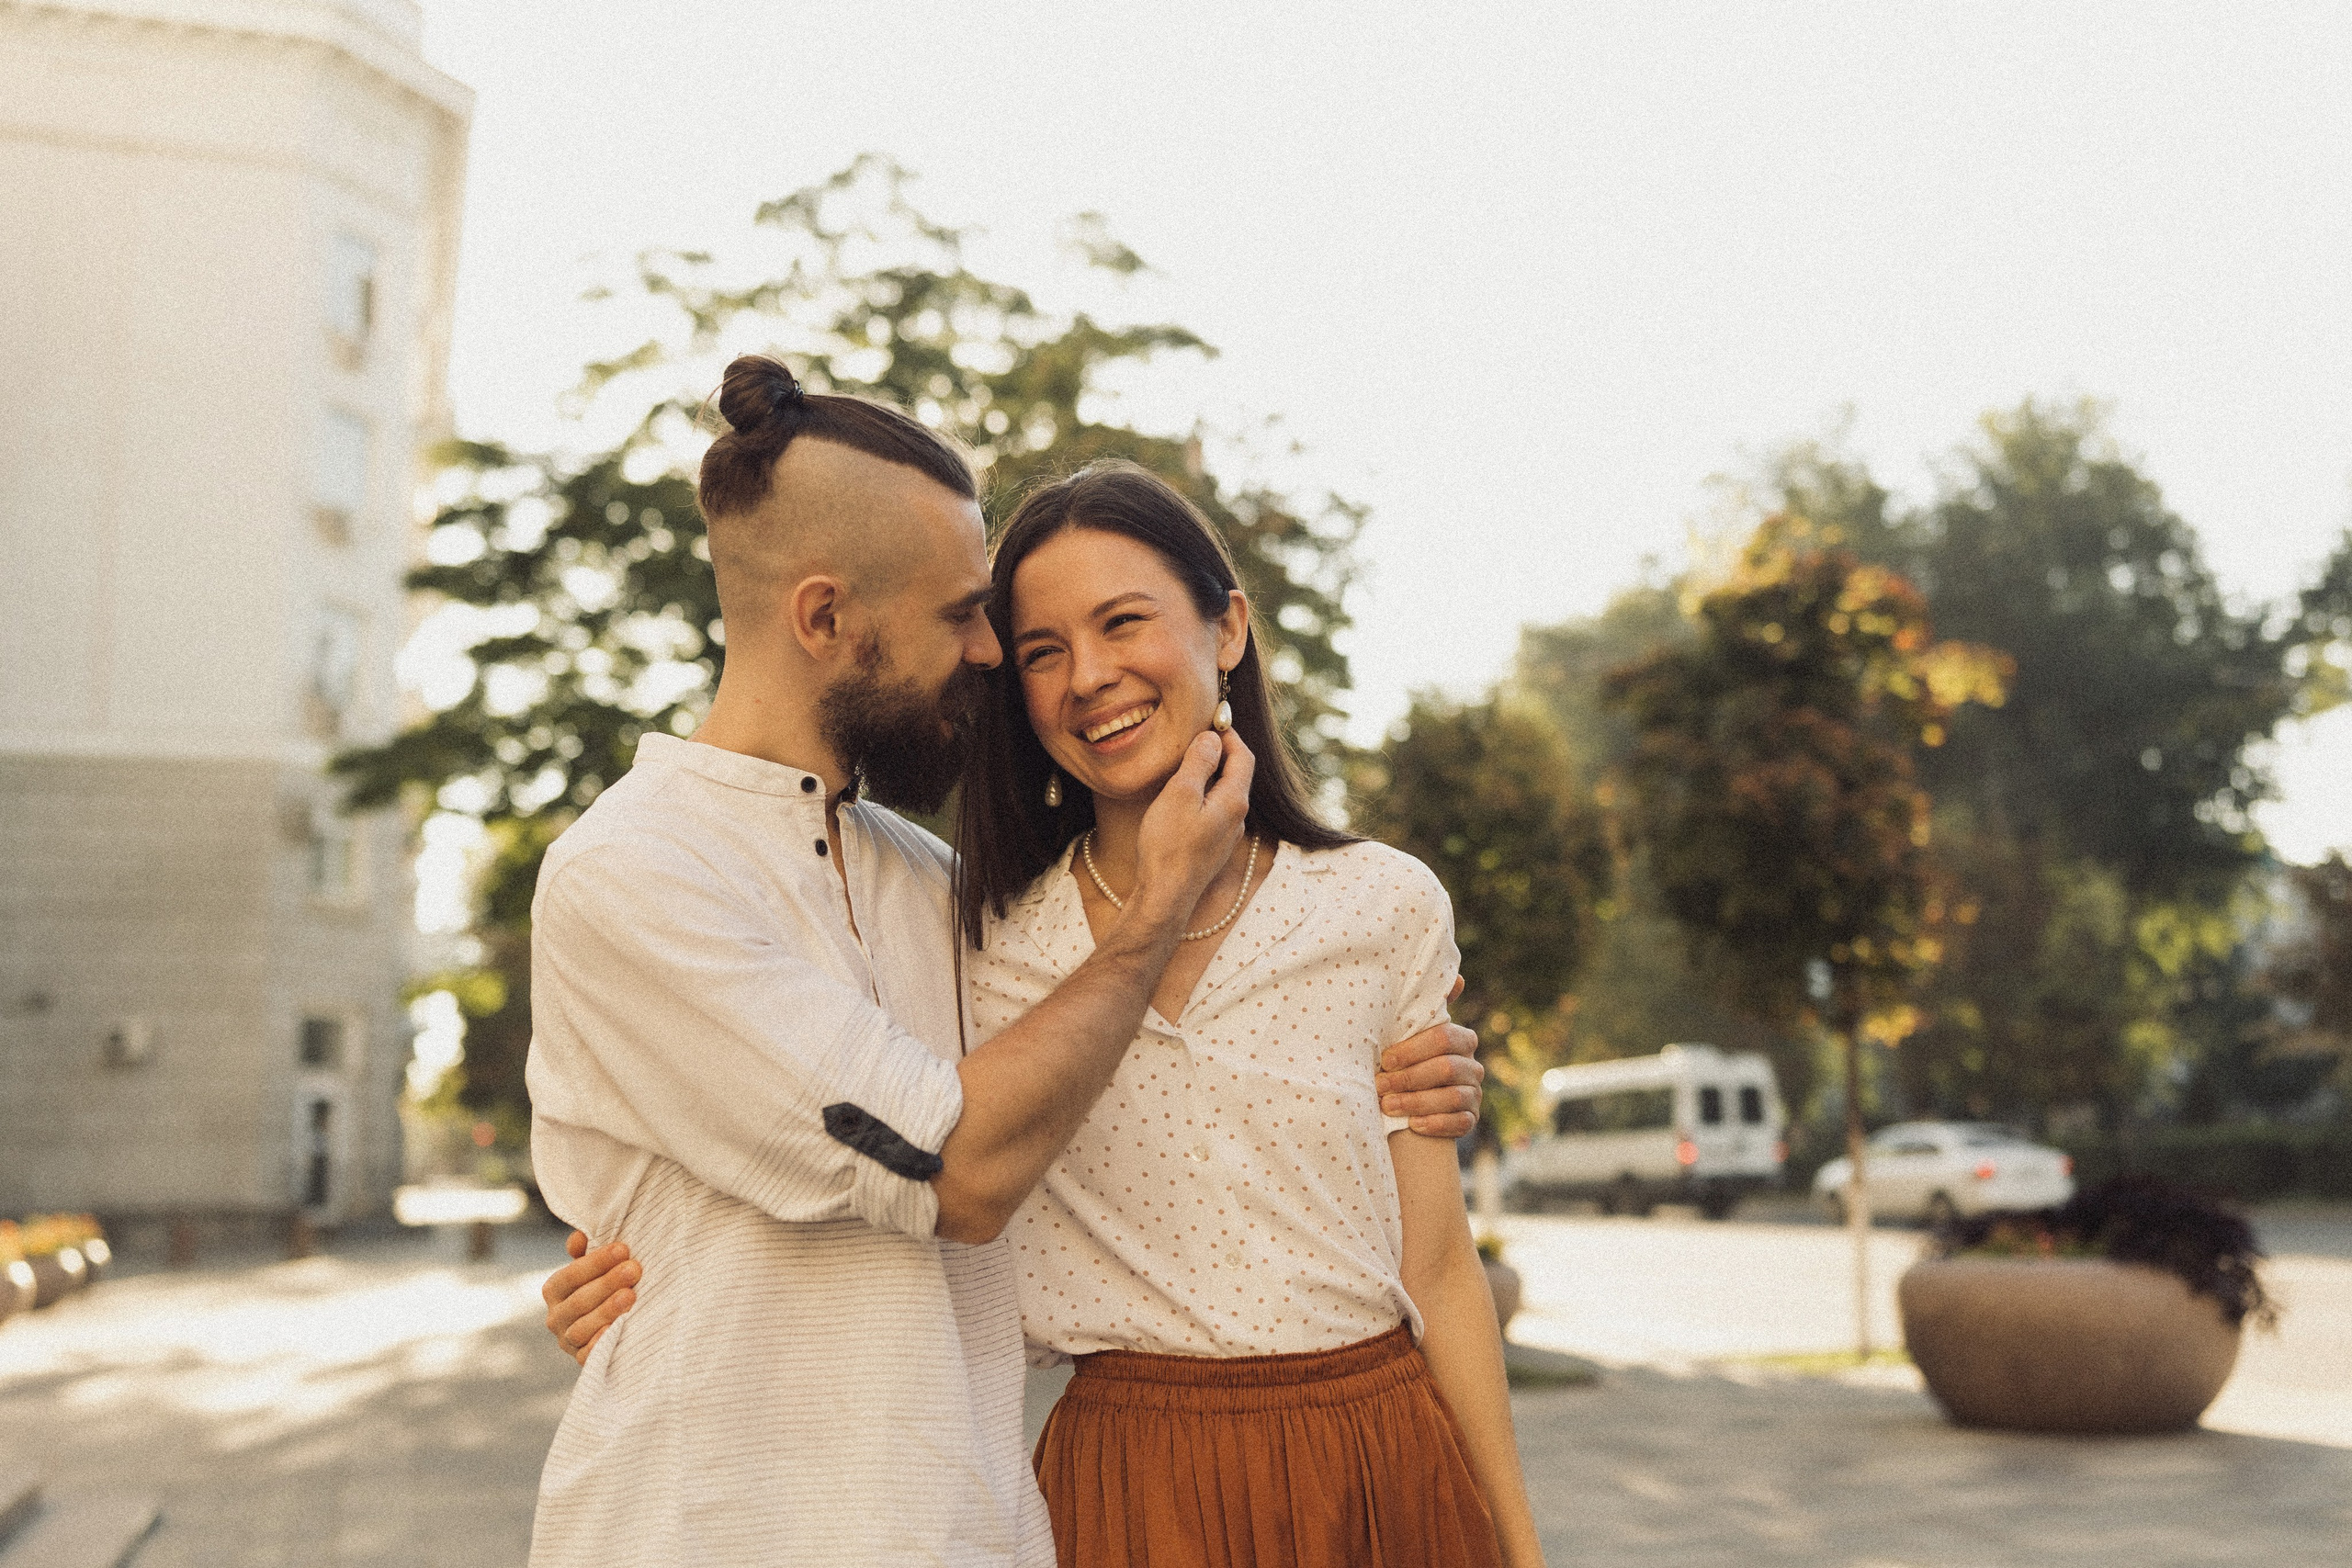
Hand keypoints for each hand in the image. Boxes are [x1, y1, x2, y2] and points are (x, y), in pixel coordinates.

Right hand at [543, 1229, 638, 1365]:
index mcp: (555, 1290)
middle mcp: (556, 1317)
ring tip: (631, 1296)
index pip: (570, 1275)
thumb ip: (586, 1251)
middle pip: (579, 1301)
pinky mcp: (582, 1360)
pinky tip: (617, 1330)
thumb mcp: (597, 1266)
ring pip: (582, 1328)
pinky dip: (600, 1344)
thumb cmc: (606, 1285)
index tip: (623, 1249)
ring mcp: (568, 1341)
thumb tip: (580, 1237)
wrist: (615, 1323)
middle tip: (634, 1269)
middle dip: (608, 1283)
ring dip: (607, 1311)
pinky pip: (588, 1356)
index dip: (596, 1262)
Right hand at [1129, 729, 1254, 923]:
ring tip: (1188, 763)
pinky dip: (1205, 795)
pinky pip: (1215, 812)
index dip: (1230, 735)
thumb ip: (1199, 763)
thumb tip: (1212, 738)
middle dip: (1221, 752)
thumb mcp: (1180, 795)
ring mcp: (1227, 836)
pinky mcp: (1213, 848)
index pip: (1243, 757)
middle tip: (1198, 737)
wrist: (1165, 896)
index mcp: (1234, 800)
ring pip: (1226, 794)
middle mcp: (1238, 818)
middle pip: (1237, 775)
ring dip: (1212, 775)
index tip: (1212, 720)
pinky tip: (1184, 799)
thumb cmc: (1168, 846)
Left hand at [1375, 1000, 1482, 1138]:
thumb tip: (1457, 978)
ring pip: (1452, 1097)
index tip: (1385, 1059)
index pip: (1443, 1038)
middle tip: (1380, 1085)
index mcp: (1461, 1039)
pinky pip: (1460, 1122)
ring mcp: (1475, 1093)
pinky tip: (1413, 1125)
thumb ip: (1425, 1009)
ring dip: (1416, 1102)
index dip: (1413, 1049)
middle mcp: (1472, 1065)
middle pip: (1446, 1069)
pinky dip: (1436, 1123)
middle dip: (1409, 1078)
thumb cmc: (1406, 1059)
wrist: (1409, 1100)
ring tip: (1388, 1106)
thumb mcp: (1410, 1033)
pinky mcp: (1471, 1118)